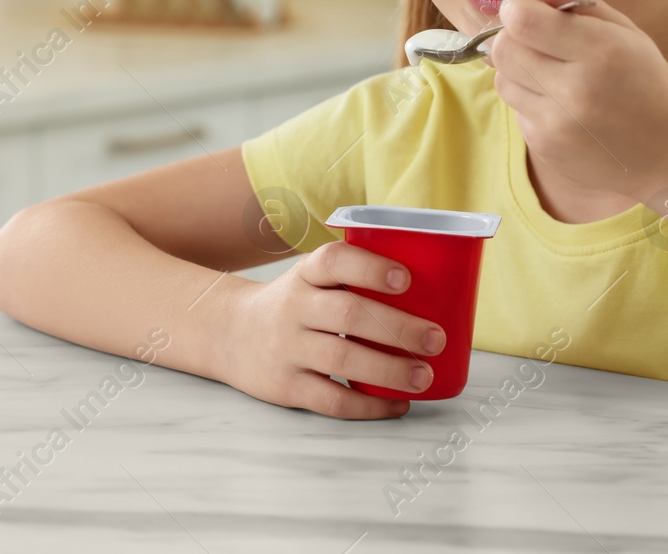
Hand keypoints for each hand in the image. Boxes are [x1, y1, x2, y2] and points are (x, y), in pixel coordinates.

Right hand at [219, 241, 445, 418]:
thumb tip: (438, 291)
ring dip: (389, 369)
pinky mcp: (286, 387)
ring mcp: (288, 349)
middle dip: (398, 327)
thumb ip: (356, 280)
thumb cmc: (295, 304)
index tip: (406, 279)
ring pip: (342, 359)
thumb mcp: (312, 279)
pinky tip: (399, 404)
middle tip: (436, 338)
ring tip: (424, 375)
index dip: (370, 267)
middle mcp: (294, 308)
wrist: (229, 334)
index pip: (334, 261)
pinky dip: (370, 405)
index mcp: (306, 274)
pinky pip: (332, 399)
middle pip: (349, 314)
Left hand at [488, 0, 667, 199]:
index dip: (517, 7)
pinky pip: (516, 110)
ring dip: (519, 69)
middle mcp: (574, 90)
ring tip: (556, 73)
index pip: (521, 20)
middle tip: (540, 39)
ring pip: (502, 80)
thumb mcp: (624, 32)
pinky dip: (531, 101)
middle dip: (513, 36)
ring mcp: (556, 124)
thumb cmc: (649, 82)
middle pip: (502, 49)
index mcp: (598, 52)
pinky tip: (565, 105)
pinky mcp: (546, 148)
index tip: (532, 8)